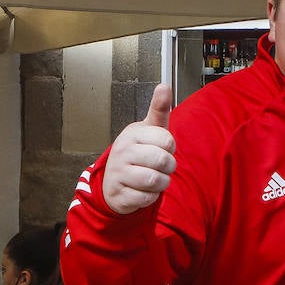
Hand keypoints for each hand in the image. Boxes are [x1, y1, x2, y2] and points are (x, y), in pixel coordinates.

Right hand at [102, 84, 176, 214]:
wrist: (114, 181)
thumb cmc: (138, 152)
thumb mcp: (149, 130)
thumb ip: (159, 110)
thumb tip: (164, 85)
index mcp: (132, 133)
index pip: (167, 140)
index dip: (170, 147)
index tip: (161, 148)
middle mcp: (122, 151)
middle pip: (163, 161)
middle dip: (168, 167)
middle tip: (159, 166)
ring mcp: (118, 174)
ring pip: (156, 181)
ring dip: (161, 183)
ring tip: (153, 177)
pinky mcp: (119, 195)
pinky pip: (147, 198)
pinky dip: (151, 197)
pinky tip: (143, 190)